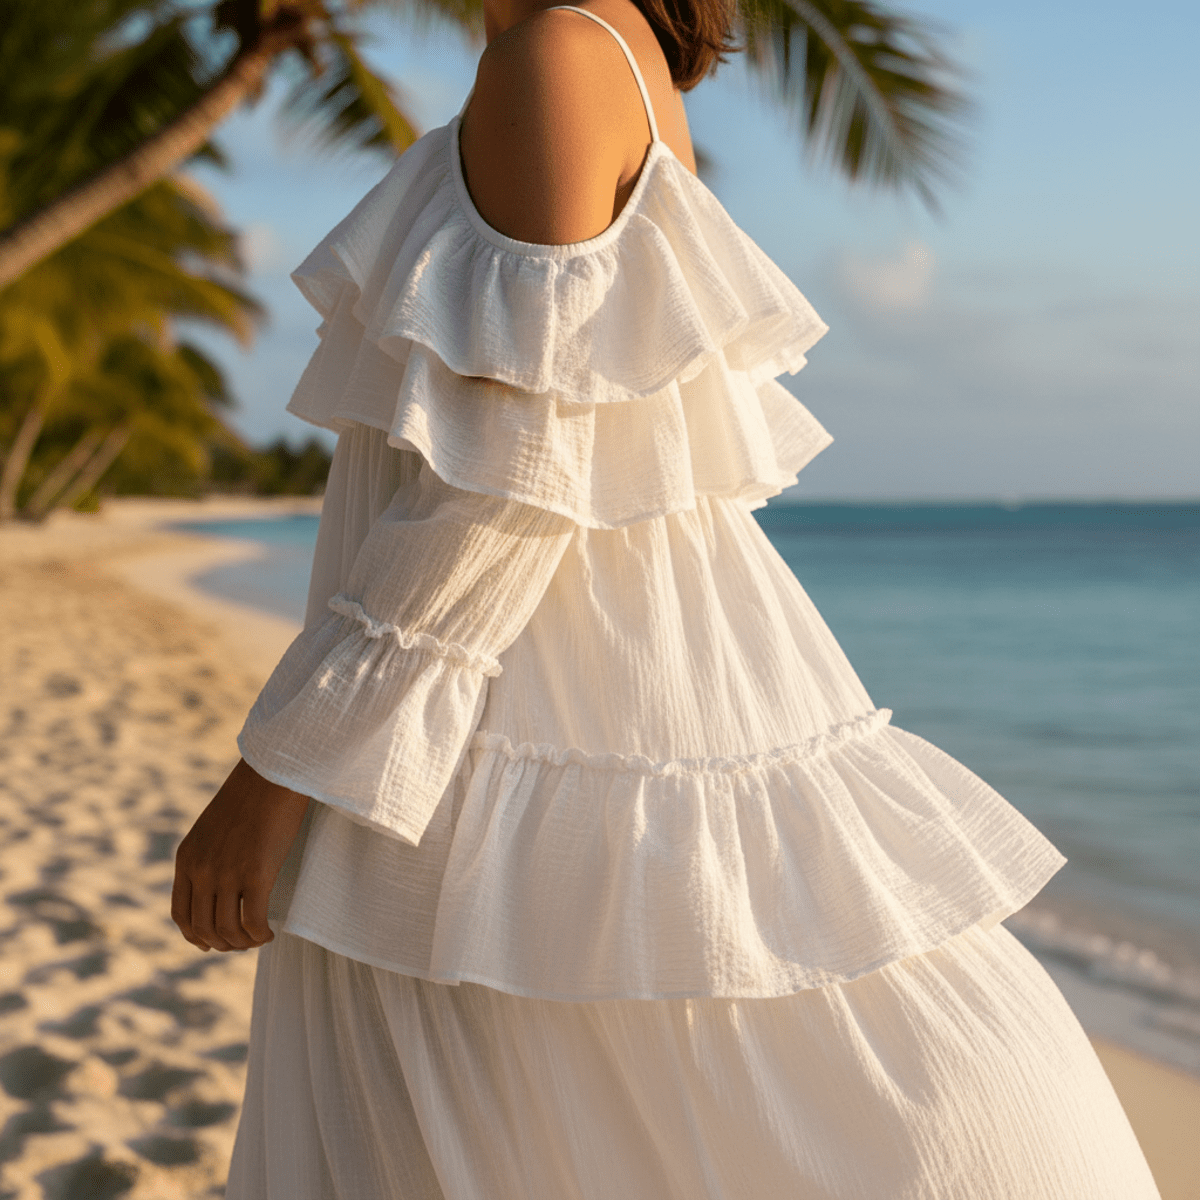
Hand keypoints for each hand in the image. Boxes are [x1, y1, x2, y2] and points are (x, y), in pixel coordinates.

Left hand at [171, 759, 309, 951]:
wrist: (274, 772)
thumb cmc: (252, 795)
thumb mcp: (214, 827)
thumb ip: (208, 855)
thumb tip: (219, 886)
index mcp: (186, 858)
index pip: (181, 915)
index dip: (196, 937)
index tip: (215, 942)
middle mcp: (201, 870)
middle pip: (203, 929)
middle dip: (223, 943)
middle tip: (244, 941)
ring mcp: (226, 874)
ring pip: (228, 931)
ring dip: (244, 942)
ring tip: (260, 937)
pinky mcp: (256, 874)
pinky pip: (253, 922)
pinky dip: (261, 935)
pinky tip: (272, 931)